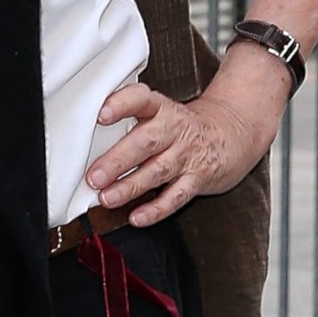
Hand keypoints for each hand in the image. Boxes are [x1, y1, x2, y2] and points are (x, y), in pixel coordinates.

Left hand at [85, 61, 287, 225]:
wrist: (232, 134)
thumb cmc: (184, 127)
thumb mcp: (161, 113)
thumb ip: (129, 123)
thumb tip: (85, 143)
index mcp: (161, 109)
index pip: (141, 99)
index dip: (121, 105)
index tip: (101, 114)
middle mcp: (174, 130)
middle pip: (145, 142)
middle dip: (117, 160)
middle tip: (94, 176)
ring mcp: (188, 155)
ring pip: (158, 171)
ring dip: (130, 186)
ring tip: (107, 198)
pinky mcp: (198, 178)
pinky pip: (176, 196)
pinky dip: (156, 209)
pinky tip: (137, 217)